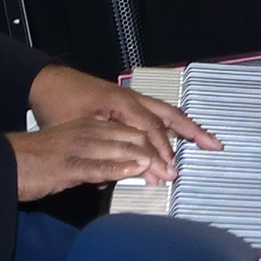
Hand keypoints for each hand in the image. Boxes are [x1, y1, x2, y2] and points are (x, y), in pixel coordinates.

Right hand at [10, 116, 175, 201]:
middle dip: (157, 156)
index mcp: (90, 126)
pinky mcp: (67, 165)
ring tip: (164, 176)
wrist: (5, 162)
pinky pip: (98, 165)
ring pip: (120, 150)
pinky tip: (135, 172)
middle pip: (132, 139)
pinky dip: (119, 168)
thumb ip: (99, 157)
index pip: (131, 132)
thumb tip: (123, 169)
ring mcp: (78, 147)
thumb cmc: (37, 160)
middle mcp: (88, 132)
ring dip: (146, 164)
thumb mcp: (73, 151)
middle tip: (173, 172)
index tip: (169, 162)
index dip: (154, 146)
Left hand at [28, 63, 219, 158]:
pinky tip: (180, 133)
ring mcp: (132, 98)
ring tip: (207, 140)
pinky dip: (173, 123)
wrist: (45, 83)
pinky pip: (157, 112)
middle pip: (170, 115)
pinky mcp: (127, 102)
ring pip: (167, 112)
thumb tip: (114, 177)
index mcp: (122, 103)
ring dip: (188, 126)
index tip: (170, 170)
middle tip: (215, 146)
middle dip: (194, 131)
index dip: (162, 151)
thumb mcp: (74, 131)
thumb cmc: (57, 103)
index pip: (152, 129)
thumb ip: (95, 153)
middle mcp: (132, 98)